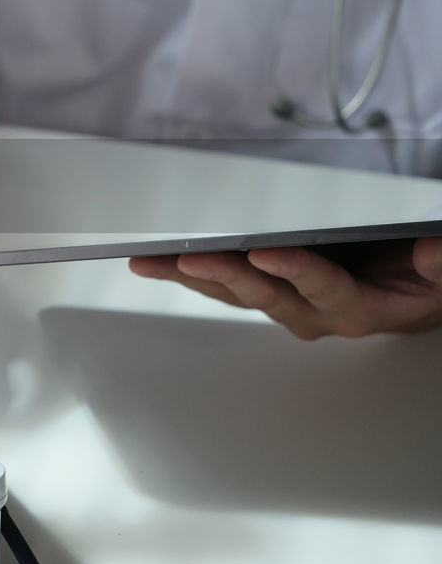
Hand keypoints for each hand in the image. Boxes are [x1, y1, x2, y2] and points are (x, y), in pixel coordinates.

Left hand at [129, 237, 441, 339]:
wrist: (415, 296)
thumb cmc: (422, 283)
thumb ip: (438, 265)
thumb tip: (429, 252)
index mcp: (356, 307)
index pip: (324, 287)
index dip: (297, 270)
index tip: (268, 253)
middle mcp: (314, 311)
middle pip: (264, 292)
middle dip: (223, 273)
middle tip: (188, 257)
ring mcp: (288, 304)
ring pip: (234, 291)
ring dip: (191, 275)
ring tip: (151, 262)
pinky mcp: (270, 293)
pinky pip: (225, 285)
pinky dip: (191, 272)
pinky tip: (159, 263)